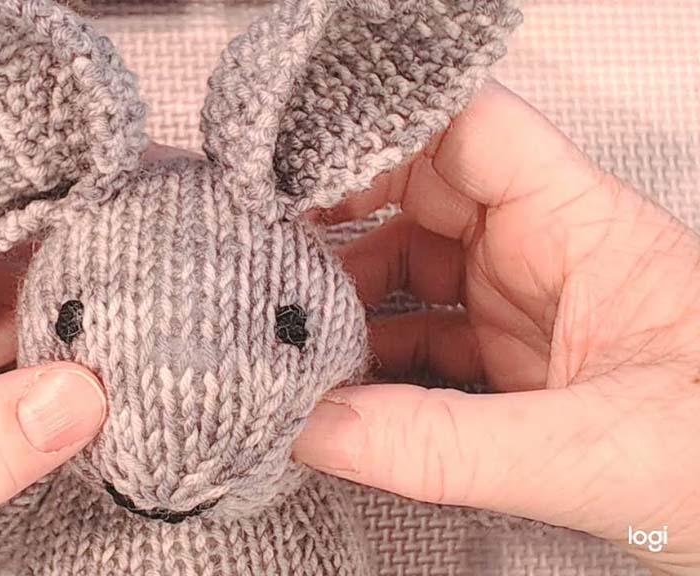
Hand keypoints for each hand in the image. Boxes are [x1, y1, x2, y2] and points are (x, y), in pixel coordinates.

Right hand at [293, 79, 699, 574]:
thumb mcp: (590, 454)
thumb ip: (444, 444)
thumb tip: (314, 427)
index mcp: (580, 229)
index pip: (470, 131)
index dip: (380, 131)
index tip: (294, 169)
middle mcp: (546, 253)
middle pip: (420, 194)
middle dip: (337, 220)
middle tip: (262, 252)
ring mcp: (523, 308)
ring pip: (410, 271)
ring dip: (345, 302)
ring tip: (285, 335)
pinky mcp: (510, 365)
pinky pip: (419, 341)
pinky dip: (370, 363)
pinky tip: (330, 390)